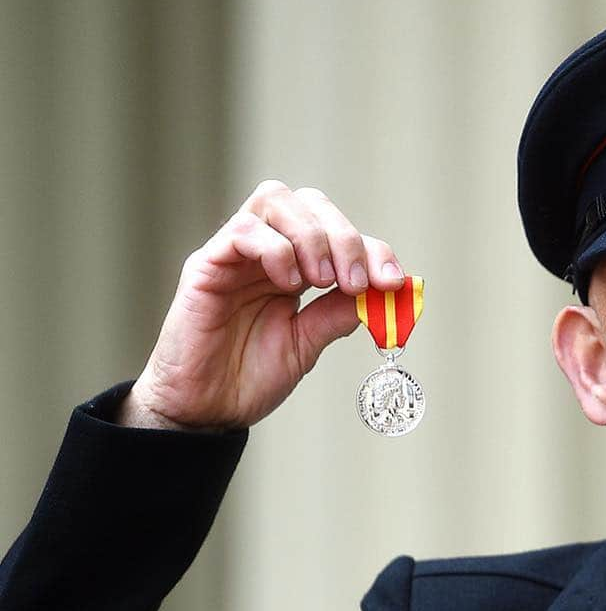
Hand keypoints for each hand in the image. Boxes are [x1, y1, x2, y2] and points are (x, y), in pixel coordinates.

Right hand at [119, 180, 405, 430]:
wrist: (208, 410)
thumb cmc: (251, 376)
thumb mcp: (308, 343)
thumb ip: (338, 314)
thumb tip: (384, 292)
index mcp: (295, 267)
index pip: (338, 231)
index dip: (372, 249)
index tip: (394, 281)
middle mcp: (266, 251)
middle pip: (309, 203)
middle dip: (344, 237)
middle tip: (356, 283)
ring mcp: (235, 254)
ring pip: (275, 201)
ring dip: (311, 237)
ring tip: (323, 281)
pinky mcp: (206, 265)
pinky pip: (242, 231)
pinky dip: (275, 249)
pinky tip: (287, 283)